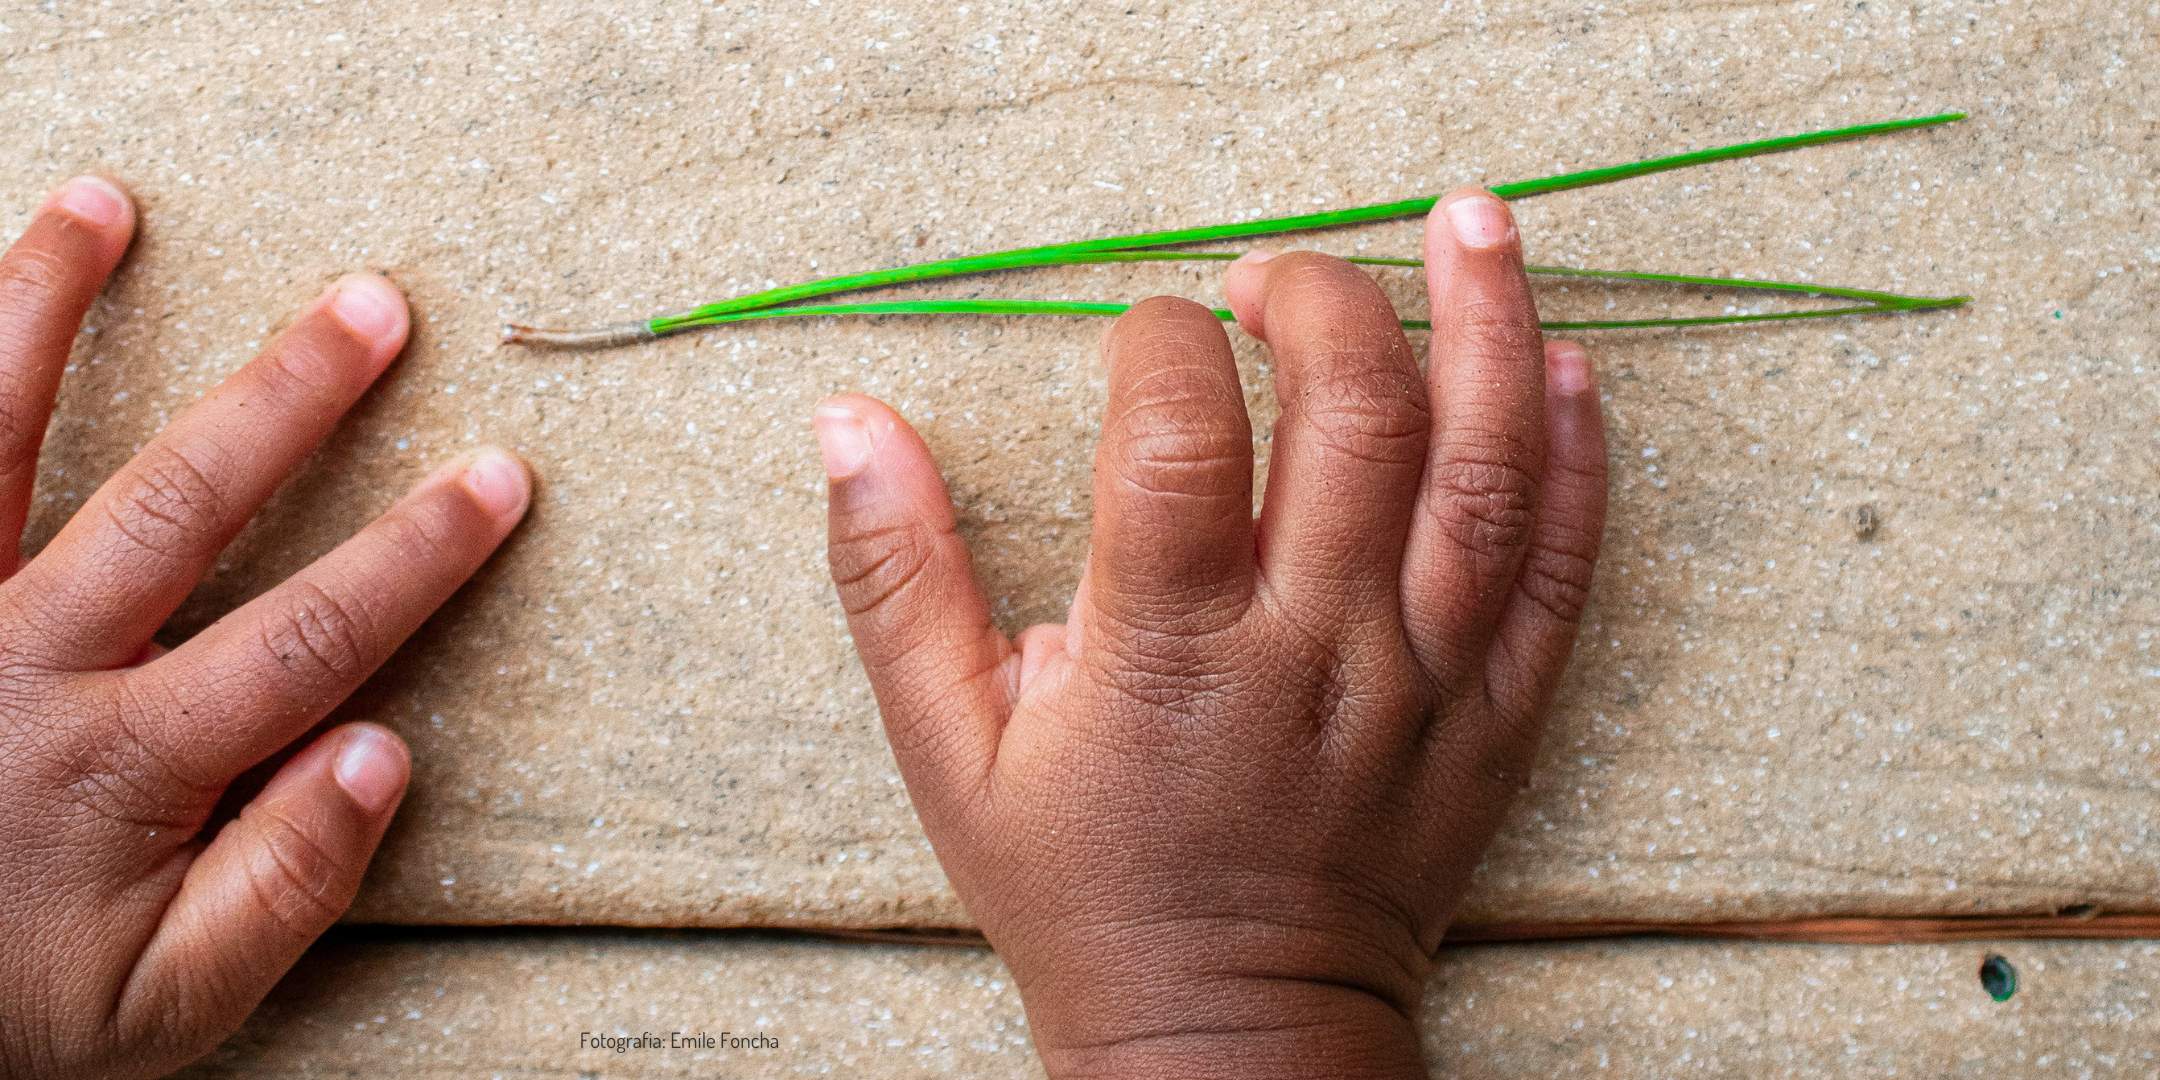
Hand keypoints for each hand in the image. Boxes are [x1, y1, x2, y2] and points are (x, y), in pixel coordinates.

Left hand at [0, 177, 531, 1078]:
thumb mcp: (166, 1005)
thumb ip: (285, 888)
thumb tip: (385, 753)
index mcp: (122, 763)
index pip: (308, 635)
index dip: (416, 552)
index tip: (495, 477)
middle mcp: (23, 666)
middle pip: (177, 501)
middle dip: (287, 397)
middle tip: (371, 305)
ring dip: (44, 310)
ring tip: (99, 206)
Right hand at [815, 189, 1605, 1078]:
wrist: (1225, 1043)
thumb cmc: (1082, 892)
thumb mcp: (949, 751)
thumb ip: (897, 579)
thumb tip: (848, 423)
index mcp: (1169, 653)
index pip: (1179, 432)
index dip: (1159, 339)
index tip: (1143, 331)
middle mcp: (1312, 652)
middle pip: (1353, 417)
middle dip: (1318, 301)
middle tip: (1271, 278)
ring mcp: (1422, 684)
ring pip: (1482, 473)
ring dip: (1487, 325)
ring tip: (1472, 220)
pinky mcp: (1495, 718)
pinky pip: (1564, 572)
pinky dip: (1578, 460)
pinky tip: (1567, 366)